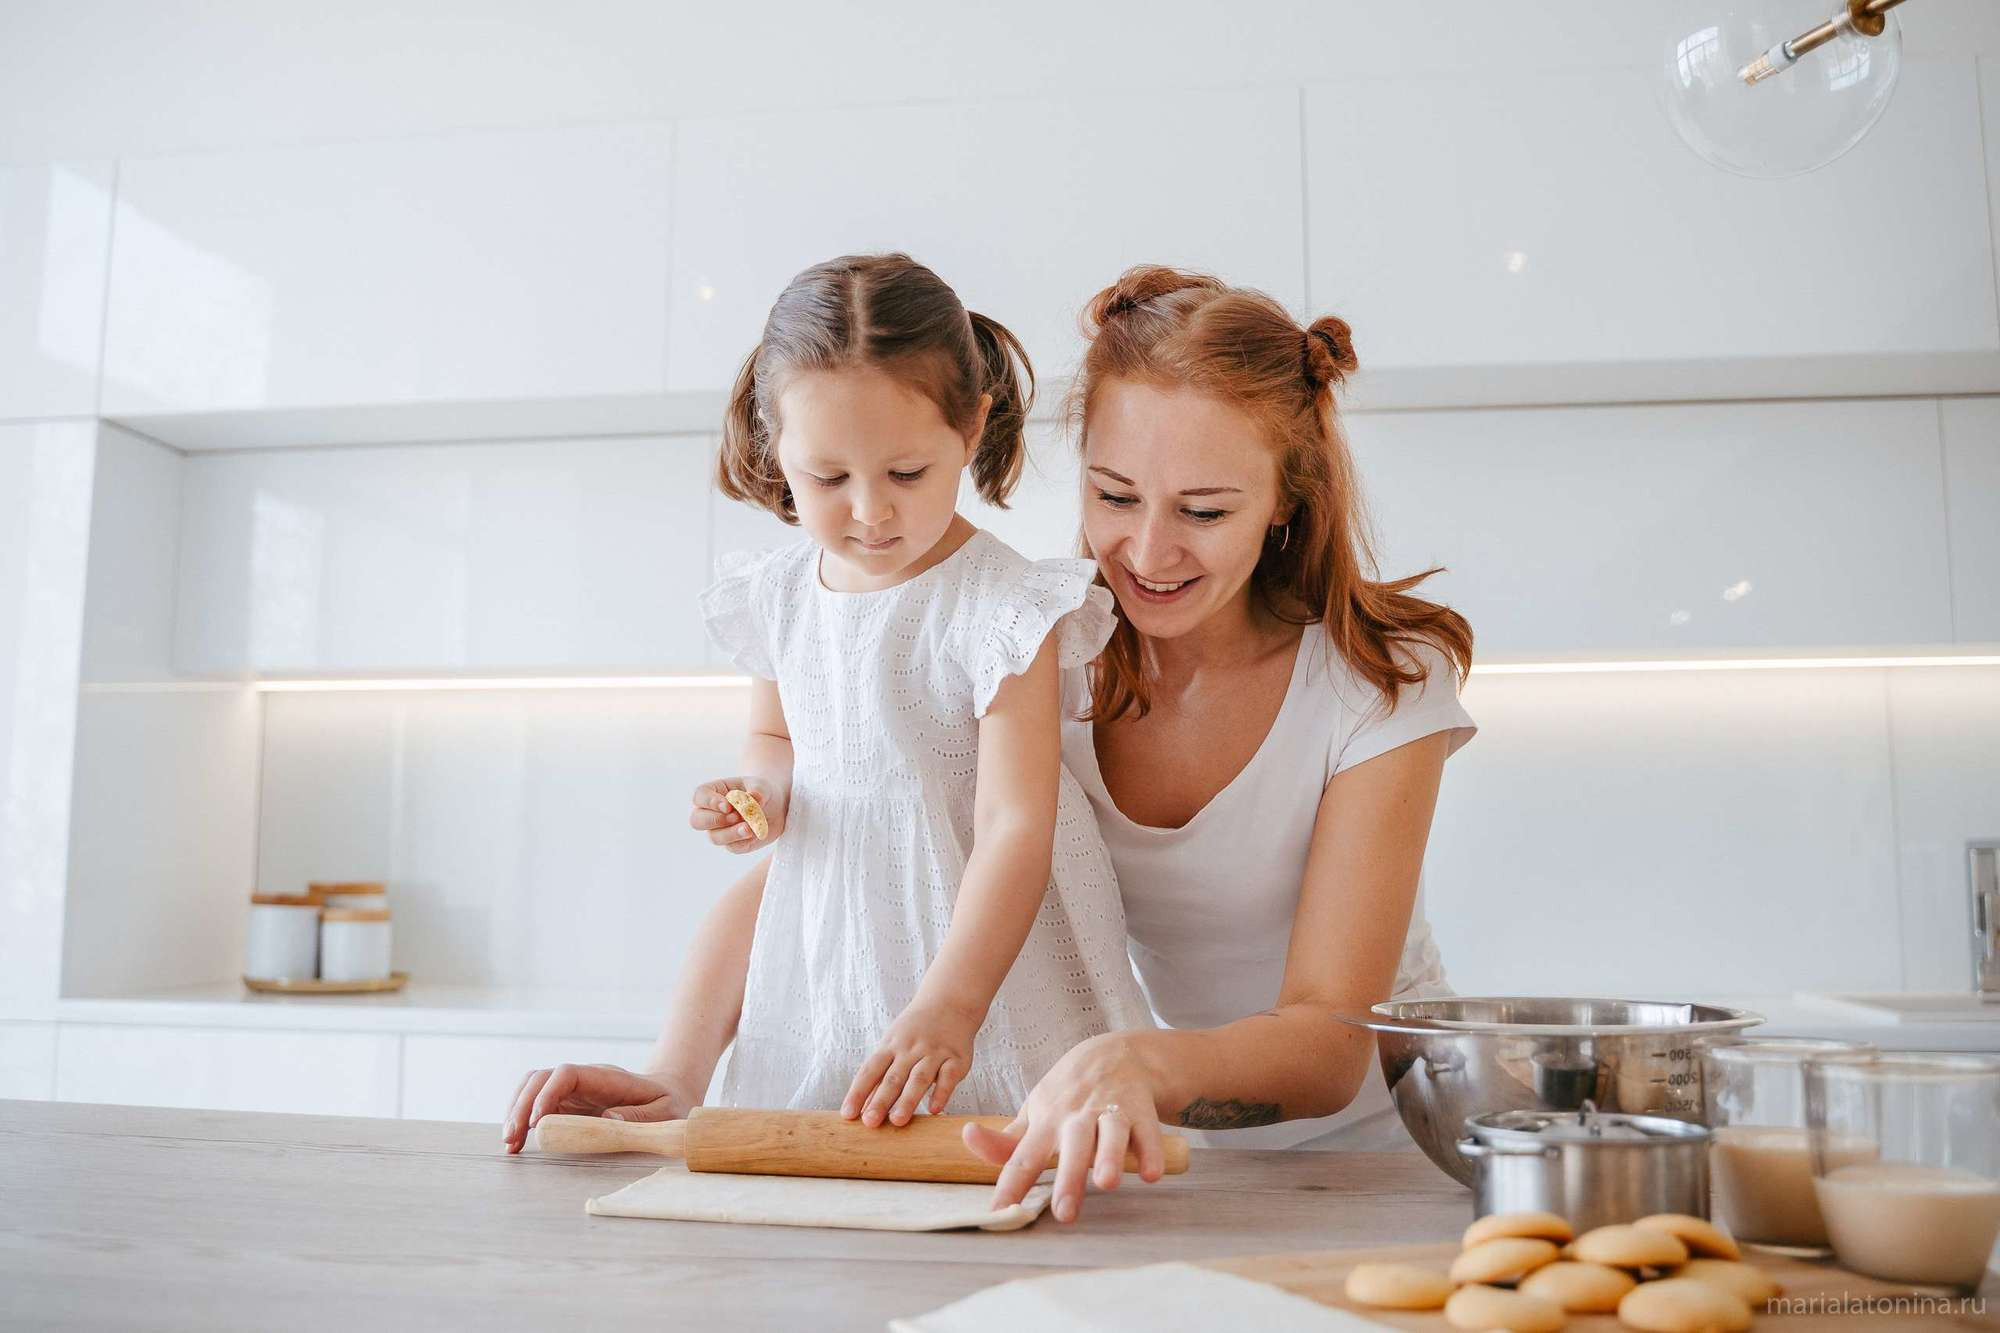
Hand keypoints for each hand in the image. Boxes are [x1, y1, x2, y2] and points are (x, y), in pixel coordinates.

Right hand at [500, 1063, 695, 1153]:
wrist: (669, 1095)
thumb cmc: (668, 1105)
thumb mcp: (665, 1112)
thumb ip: (640, 1116)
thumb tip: (608, 1118)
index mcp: (606, 1078)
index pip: (567, 1074)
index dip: (549, 1094)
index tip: (539, 1123)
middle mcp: (584, 1080)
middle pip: (541, 1078)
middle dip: (522, 1105)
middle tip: (512, 1138)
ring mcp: (573, 1091)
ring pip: (532, 1089)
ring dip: (516, 1111)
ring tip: (509, 1143)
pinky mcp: (567, 1105)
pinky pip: (537, 1105)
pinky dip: (522, 1120)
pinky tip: (516, 1143)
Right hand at [689, 776, 785, 852]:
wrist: (775, 809)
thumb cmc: (761, 792)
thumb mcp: (762, 786)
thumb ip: (757, 790)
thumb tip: (754, 797)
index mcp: (712, 792)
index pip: (699, 796)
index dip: (710, 802)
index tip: (728, 806)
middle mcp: (710, 812)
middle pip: (697, 821)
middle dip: (716, 820)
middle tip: (736, 816)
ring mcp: (719, 830)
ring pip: (714, 837)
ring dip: (731, 833)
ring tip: (749, 828)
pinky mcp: (732, 844)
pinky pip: (732, 847)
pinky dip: (744, 841)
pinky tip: (755, 833)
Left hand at [840, 998, 981, 1126]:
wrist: (949, 1003)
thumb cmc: (915, 1031)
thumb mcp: (893, 1045)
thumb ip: (880, 1077)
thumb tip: (862, 1109)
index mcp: (890, 1046)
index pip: (870, 1071)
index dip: (858, 1092)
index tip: (848, 1114)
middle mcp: (910, 1049)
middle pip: (893, 1077)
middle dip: (880, 1100)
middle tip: (870, 1122)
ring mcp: (934, 1053)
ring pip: (919, 1078)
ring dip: (907, 1099)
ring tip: (898, 1120)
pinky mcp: (956, 1059)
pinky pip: (948, 1077)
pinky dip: (941, 1092)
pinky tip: (934, 1109)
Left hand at [961, 1032, 1166, 1223]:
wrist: (1114, 1052)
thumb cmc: (1068, 1093)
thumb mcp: (1035, 1111)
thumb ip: (1006, 1140)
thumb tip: (968, 1141)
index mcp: (1047, 1121)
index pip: (1024, 1155)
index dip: (1010, 1184)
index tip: (998, 1212)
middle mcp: (1078, 1116)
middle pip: (1072, 1147)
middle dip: (1069, 1178)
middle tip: (1064, 1212)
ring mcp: (1111, 1112)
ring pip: (1111, 1135)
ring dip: (1110, 1157)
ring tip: (1106, 1183)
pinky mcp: (1142, 1112)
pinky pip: (1148, 1134)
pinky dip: (1152, 1153)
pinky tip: (1152, 1174)